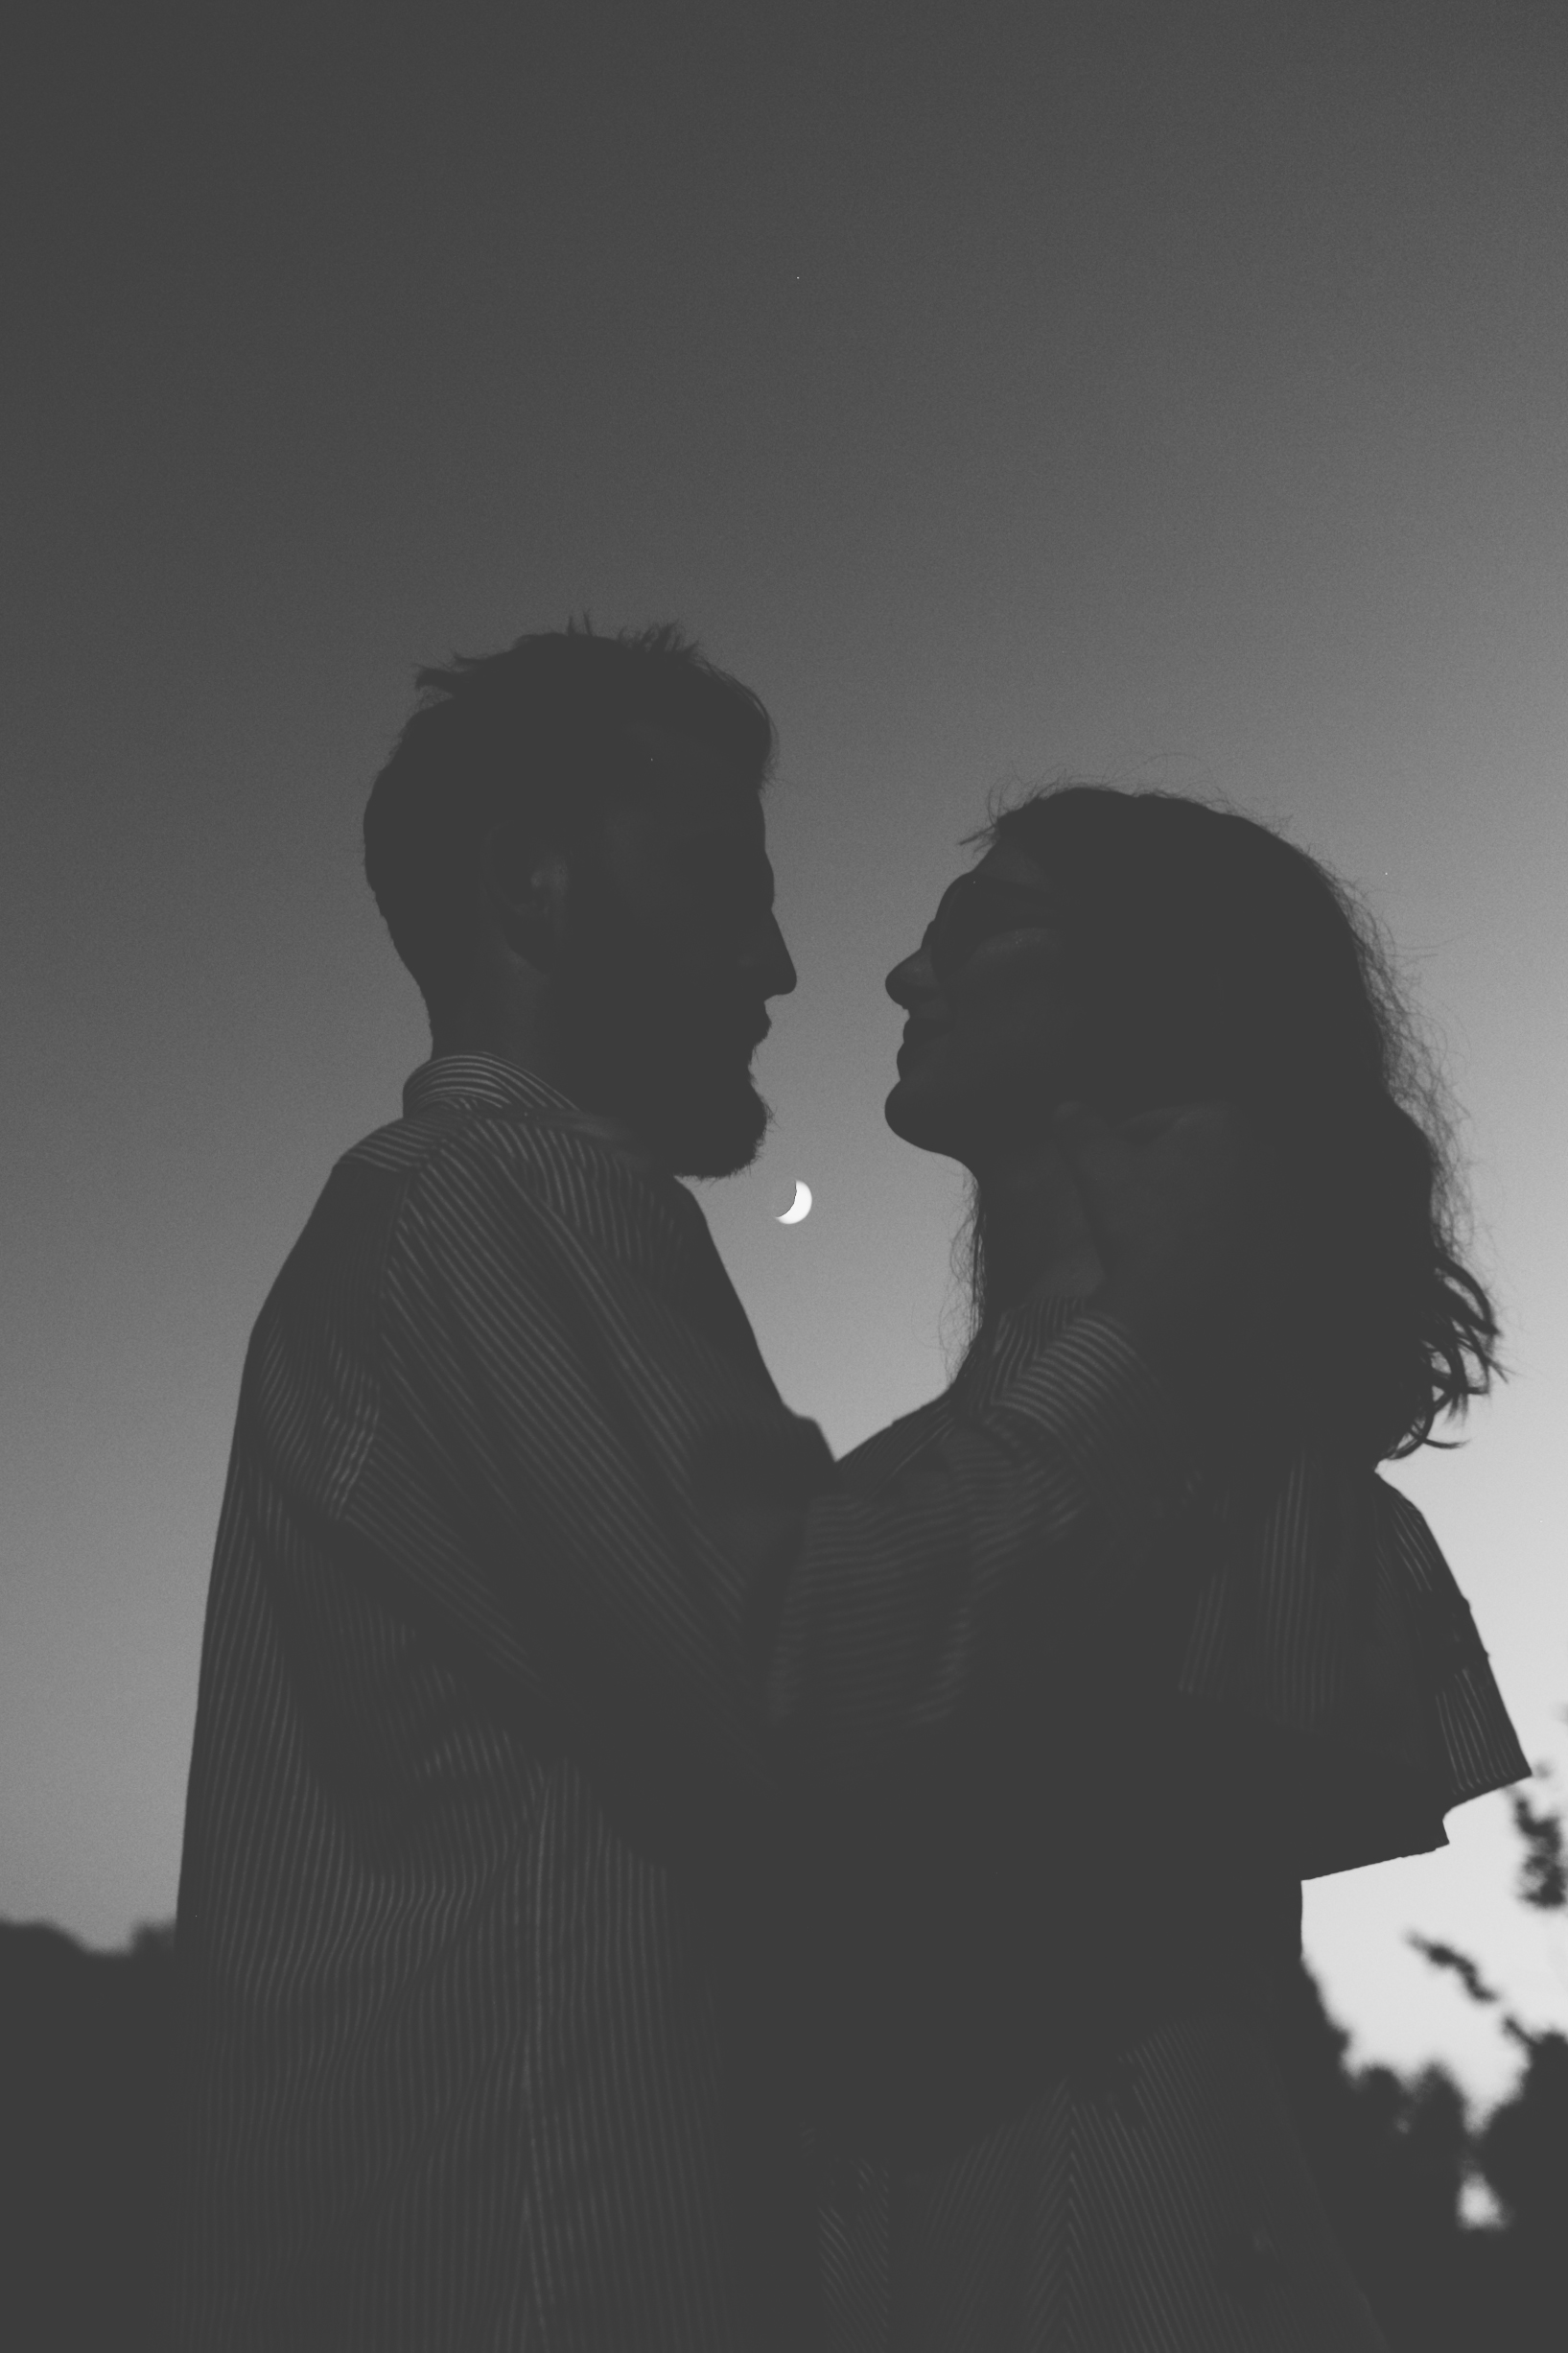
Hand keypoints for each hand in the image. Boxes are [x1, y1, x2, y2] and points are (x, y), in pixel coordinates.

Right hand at [1051, 1098, 1279, 1427]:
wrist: (1183, 1310)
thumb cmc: (1140, 1227)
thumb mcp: (1096, 1168)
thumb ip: (1081, 1130)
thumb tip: (1066, 1109)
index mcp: (1224, 1122)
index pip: (1162, 1123)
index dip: (1125, 1144)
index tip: (1106, 1169)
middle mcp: (1267, 1156)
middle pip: (1200, 1160)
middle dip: (1169, 1176)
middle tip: (1133, 1207)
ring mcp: (1286, 1209)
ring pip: (1225, 1201)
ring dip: (1197, 1212)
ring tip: (1162, 1241)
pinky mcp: (1293, 1255)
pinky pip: (1247, 1244)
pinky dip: (1221, 1249)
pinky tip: (1191, 1269)